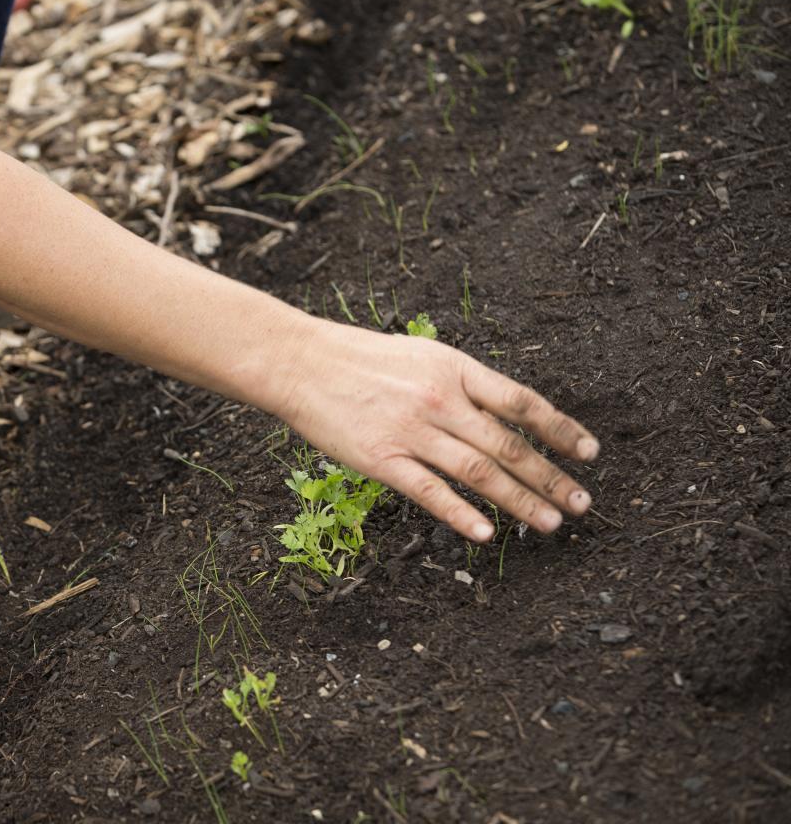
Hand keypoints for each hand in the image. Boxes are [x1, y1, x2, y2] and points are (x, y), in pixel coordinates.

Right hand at [284, 322, 599, 541]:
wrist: (300, 362)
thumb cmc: (359, 359)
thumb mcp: (421, 355)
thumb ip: (461, 384)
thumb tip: (505, 414)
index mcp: (454, 370)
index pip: (522, 402)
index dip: (561, 429)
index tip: (589, 453)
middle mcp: (439, 400)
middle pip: (508, 444)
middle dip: (551, 477)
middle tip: (581, 504)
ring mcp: (410, 431)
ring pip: (478, 472)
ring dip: (520, 501)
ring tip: (550, 524)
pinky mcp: (381, 459)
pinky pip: (429, 492)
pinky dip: (461, 514)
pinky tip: (487, 533)